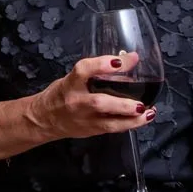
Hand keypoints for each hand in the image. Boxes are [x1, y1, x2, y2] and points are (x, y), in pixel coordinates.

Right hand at [25, 53, 152, 141]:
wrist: (44, 119)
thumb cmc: (61, 94)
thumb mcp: (73, 79)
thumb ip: (95, 74)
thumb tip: (125, 63)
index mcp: (70, 83)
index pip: (84, 70)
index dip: (102, 64)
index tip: (122, 60)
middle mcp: (76, 102)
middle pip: (99, 102)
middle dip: (122, 103)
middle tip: (141, 101)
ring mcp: (84, 119)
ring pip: (109, 122)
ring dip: (131, 118)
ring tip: (148, 111)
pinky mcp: (91, 130)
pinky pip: (113, 128)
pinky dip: (130, 124)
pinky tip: (143, 118)